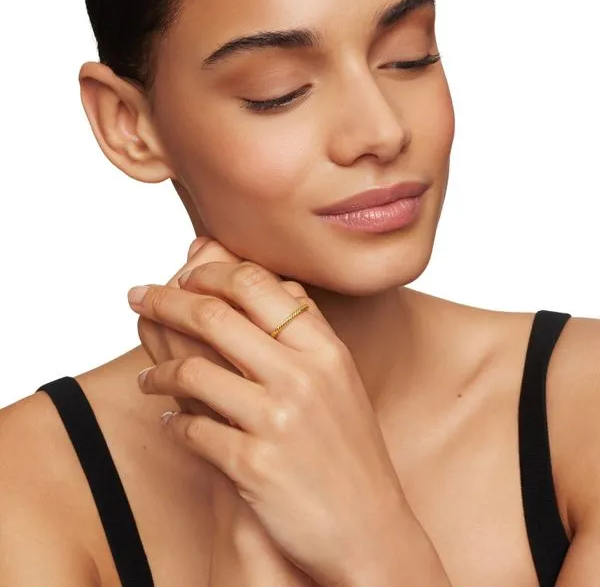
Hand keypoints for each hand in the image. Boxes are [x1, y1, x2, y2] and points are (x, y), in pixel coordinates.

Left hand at [128, 248, 407, 586]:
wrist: (369, 528)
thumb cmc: (348, 450)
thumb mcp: (341, 379)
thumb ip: (309, 328)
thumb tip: (277, 281)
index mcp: (325, 348)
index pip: (256, 284)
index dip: (209, 274)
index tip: (184, 278)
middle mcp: (303, 376)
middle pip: (215, 314)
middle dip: (166, 299)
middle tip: (139, 297)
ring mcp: (278, 420)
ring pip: (192, 370)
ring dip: (159, 370)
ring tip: (149, 378)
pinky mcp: (253, 464)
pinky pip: (191, 428)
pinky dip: (173, 422)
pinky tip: (173, 421)